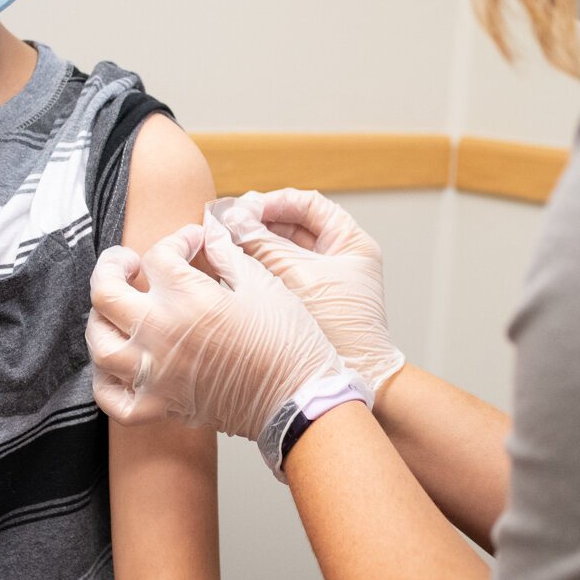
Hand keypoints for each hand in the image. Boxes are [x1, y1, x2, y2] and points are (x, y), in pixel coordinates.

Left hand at [86, 216, 352, 442]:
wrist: (298, 399)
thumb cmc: (288, 341)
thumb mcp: (261, 283)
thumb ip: (227, 251)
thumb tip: (210, 228)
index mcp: (188, 297)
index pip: (159, 255)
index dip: (176, 240)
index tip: (193, 241)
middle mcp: (160, 332)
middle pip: (105, 292)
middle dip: (111, 267)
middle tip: (126, 263)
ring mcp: (154, 372)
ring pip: (99, 343)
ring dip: (100, 320)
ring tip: (114, 310)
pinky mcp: (159, 406)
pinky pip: (111, 399)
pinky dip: (105, 382)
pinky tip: (115, 366)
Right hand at [213, 189, 405, 397]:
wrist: (354, 377)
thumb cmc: (339, 328)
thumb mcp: (297, 276)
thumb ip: (264, 243)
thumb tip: (232, 218)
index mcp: (351, 243)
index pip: (308, 205)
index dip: (274, 202)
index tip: (243, 208)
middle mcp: (338, 258)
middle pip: (293, 226)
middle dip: (259, 222)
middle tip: (227, 224)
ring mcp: (322, 281)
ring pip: (282, 251)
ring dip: (255, 245)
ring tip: (225, 243)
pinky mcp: (307, 303)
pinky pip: (279, 275)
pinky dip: (258, 268)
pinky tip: (234, 267)